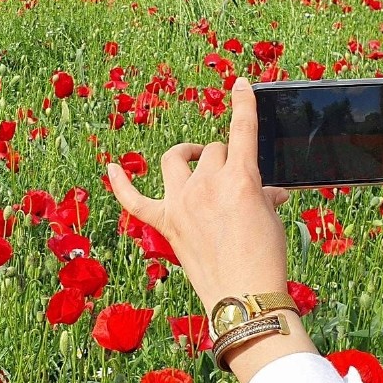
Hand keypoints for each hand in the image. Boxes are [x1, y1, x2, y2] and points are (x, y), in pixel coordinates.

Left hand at [106, 77, 292, 312]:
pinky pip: (134, 199)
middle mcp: (207, 185)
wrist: (244, 298)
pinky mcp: (165, 223)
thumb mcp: (271, 218)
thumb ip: (264, 196)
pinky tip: (112, 168)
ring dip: (187, 157)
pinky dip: (121, 184)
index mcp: (240, 178)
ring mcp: (181, 203)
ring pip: (177, 160)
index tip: (239, 85)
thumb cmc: (265, 260)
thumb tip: (268, 192)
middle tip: (237, 185)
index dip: (242, 103)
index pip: (242, 129)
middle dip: (226, 161)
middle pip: (214, 151)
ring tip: (196, 162)